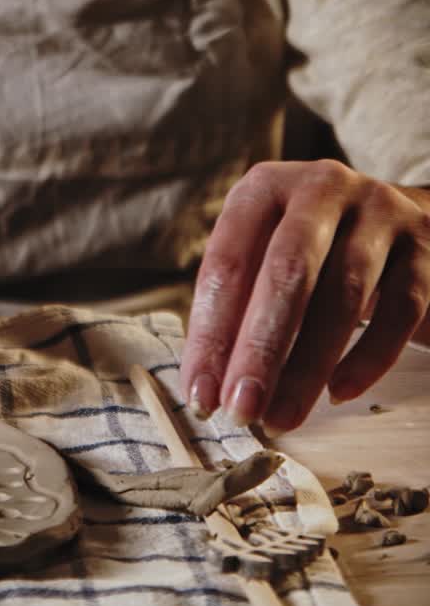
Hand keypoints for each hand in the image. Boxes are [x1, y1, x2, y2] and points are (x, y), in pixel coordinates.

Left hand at [181, 159, 429, 435]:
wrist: (400, 224)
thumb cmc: (310, 251)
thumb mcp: (262, 257)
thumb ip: (234, 311)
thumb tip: (207, 388)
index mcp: (263, 189)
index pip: (227, 266)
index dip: (209, 335)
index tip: (199, 394)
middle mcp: (321, 189)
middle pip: (286, 274)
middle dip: (258, 350)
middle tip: (240, 409)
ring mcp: (381, 211)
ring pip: (342, 295)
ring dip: (306, 366)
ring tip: (281, 416)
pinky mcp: (426, 245)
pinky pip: (399, 309)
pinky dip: (367, 357)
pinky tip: (338, 392)